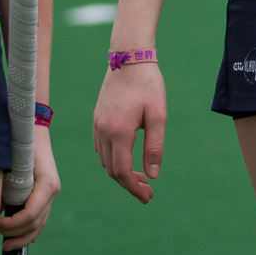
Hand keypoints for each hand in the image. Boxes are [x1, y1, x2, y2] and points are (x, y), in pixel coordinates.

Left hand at [0, 127, 59, 249]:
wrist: (31, 127)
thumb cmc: (18, 144)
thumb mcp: (8, 167)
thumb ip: (2, 190)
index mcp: (47, 185)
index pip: (30, 216)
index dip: (11, 226)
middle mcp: (52, 191)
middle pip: (36, 223)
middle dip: (16, 234)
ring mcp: (51, 192)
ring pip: (40, 223)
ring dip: (23, 236)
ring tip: (6, 245)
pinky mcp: (46, 192)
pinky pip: (40, 216)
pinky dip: (30, 229)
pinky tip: (20, 238)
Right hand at [94, 61, 165, 203]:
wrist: (129, 58)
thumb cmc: (148, 85)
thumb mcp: (158, 115)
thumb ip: (155, 147)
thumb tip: (152, 176)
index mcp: (118, 132)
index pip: (121, 171)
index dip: (133, 188)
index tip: (147, 197)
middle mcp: (103, 131)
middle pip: (111, 169)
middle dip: (129, 183)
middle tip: (148, 192)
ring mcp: (97, 125)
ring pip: (104, 160)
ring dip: (120, 172)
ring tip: (140, 177)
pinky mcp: (97, 119)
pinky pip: (101, 148)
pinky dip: (113, 159)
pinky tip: (127, 158)